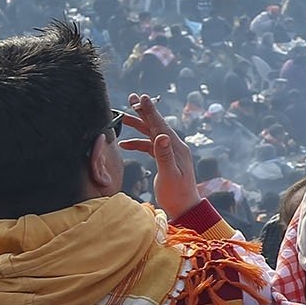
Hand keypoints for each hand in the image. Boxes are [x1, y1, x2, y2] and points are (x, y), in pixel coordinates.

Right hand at [120, 94, 200, 219]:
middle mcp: (174, 146)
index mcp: (176, 147)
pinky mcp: (164, 159)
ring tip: (121, 118)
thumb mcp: (170, 175)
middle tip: (131, 98)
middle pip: (156, 125)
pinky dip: (137, 143)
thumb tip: (161, 136)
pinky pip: (149, 146)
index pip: (161, 125)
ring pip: (151, 134)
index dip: (150, 111)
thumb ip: (164, 155)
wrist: (184, 207)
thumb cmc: (177, 194)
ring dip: (137, 126)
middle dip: (143, 112)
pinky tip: (124, 144)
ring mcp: (170, 152)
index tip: (142, 97)